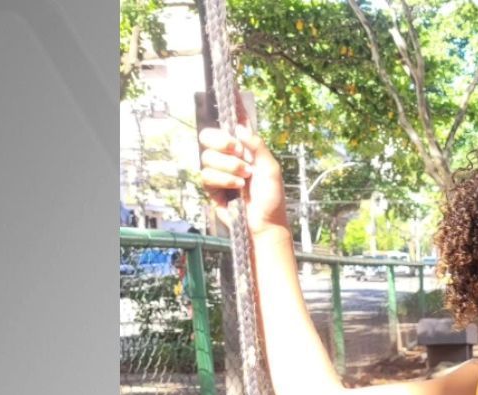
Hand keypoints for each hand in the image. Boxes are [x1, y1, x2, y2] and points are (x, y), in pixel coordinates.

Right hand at [198, 98, 287, 233]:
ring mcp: (219, 170)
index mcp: (246, 148)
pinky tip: (235, 188)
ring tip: (244, 179)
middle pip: (209, 135)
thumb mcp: (271, 168)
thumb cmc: (272, 198)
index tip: (228, 87)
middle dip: (222, 142)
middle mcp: (229, 155)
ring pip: (207, 156)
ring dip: (228, 168)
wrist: (264, 224)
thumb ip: (257, 146)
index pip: (235, 122)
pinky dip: (223, 180)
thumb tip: (240, 128)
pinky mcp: (211, 186)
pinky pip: (206, 174)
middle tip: (238, 152)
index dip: (231, 106)